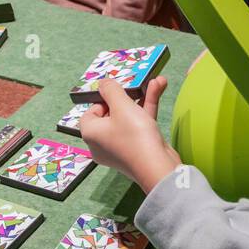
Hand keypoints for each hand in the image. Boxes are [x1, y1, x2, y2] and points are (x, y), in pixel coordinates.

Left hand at [79, 76, 181, 192]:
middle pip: (111, 114)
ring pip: (129, 117)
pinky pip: (139, 125)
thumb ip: (111, 90)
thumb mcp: (121, 105)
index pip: (90, 113)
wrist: (157, 166)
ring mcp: (120, 147)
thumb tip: (102, 83)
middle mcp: (102, 142)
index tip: (116, 92)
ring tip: (156, 81)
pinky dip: (147, 109)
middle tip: (136, 85)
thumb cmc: (134, 135)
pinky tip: (159, 89)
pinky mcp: (137, 148)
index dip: (102, 100)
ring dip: (142, 98)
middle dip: (127, 96)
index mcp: (91, 133)